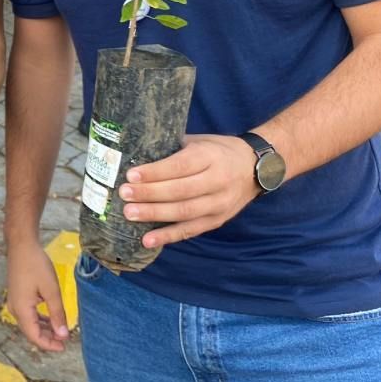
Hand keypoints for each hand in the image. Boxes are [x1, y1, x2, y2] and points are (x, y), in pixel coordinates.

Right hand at [5, 241, 68, 351]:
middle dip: (48, 338)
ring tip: (61, 331)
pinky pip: (28, 314)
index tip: (64, 347)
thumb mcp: (51, 290)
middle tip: (66, 340)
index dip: (49, 345)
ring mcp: (15, 302)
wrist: (21, 246)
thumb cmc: (36, 265)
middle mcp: (15, 309)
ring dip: (45, 329)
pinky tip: (51, 318)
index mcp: (22, 310)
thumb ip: (57, 314)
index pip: (34, 336)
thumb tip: (63, 334)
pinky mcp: (17, 296)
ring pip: (30, 323)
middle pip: (31, 332)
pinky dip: (40, 319)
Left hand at [119, 134, 260, 247]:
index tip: (131, 176)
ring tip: (130, 214)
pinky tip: (147, 239)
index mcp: (210, 156)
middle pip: (180, 191)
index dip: (155, 172)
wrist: (256, 167)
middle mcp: (218, 181)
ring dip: (155, 215)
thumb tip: (136, 154)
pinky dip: (168, 236)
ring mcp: (219, 204)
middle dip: (149, 194)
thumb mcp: (199, 141)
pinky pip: (191, 230)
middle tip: (124, 195)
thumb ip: (173, 149)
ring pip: (184, 212)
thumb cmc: (219, 150)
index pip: (180, 166)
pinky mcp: (218, 220)